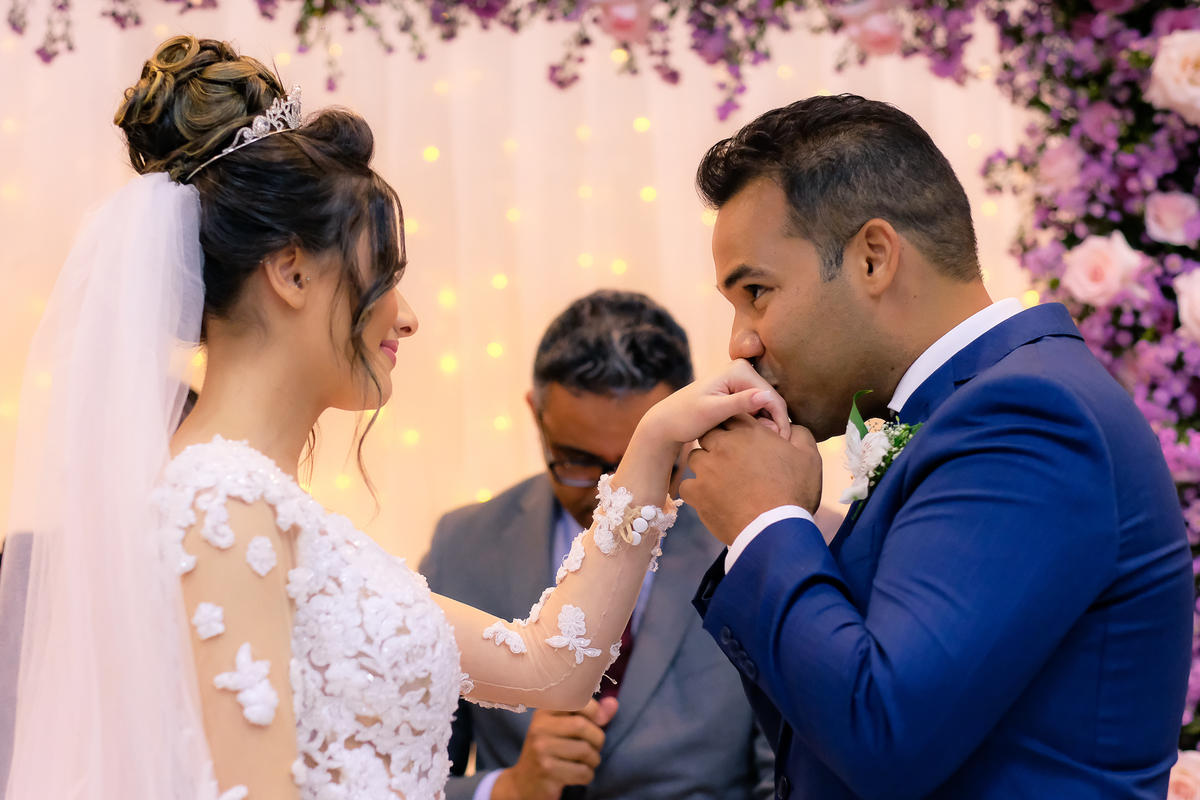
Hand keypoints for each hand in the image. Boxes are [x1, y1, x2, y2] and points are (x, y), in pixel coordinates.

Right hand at [491, 698, 618, 799]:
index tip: (597, 722)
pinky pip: (582, 772)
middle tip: (592, 747)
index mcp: (544, 712)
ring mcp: (541, 749)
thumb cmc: (550, 751)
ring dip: (593, 760)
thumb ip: (590, 715)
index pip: (577, 701)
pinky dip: (587, 775)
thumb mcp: (564, 729)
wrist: (524, 783)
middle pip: (582, 726)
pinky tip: (578, 774)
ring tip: (585, 762)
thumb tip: (613, 703)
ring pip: (585, 750)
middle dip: (596, 739)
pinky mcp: (546, 770)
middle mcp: (539, 727)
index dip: (595, 712)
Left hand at [638, 360, 789, 450]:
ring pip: (766, 407)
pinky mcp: (737, 391)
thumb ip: (740, 403)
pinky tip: (751, 439)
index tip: (781, 445)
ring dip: (766, 426)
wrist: (667, 421)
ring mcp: (740, 380)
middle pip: (771, 401)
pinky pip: (756, 409)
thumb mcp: (713, 412)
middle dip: (774, 424)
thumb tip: (767, 396)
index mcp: (739, 370)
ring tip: (759, 446)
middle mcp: (743, 370)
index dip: (780, 422)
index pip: (772, 397)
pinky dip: (757, 424)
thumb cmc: (685, 417)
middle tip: (768, 449)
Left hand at [680, 415, 822, 545]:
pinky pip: (687, 485)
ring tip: (721, 480)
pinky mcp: (698, 494)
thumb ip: (799, 433)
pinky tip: (710, 498)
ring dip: (706, 466)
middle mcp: (724, 446)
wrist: (776, 529)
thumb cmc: (794, 491)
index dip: (736, 427)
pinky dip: (696, 491)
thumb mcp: (808, 456)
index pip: (733, 416)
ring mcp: (707, 470)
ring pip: (695, 458)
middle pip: (709, 434)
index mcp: (749, 433)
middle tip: (731, 460)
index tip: (742, 440)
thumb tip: (790, 426)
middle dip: (717, 443)